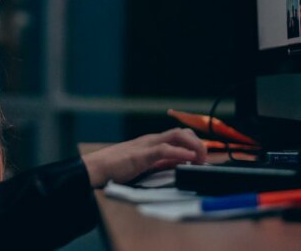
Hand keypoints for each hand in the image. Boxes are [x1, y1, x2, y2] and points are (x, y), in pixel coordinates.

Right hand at [81, 128, 206, 187]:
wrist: (96, 168)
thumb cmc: (115, 167)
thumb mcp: (144, 165)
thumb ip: (160, 163)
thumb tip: (179, 164)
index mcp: (152, 142)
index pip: (179, 135)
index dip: (195, 144)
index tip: (203, 158)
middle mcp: (151, 140)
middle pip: (182, 132)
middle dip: (198, 143)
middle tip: (204, 160)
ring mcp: (146, 145)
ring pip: (177, 136)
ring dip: (194, 146)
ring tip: (201, 159)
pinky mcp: (141, 155)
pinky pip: (165, 149)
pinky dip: (180, 152)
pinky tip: (190, 159)